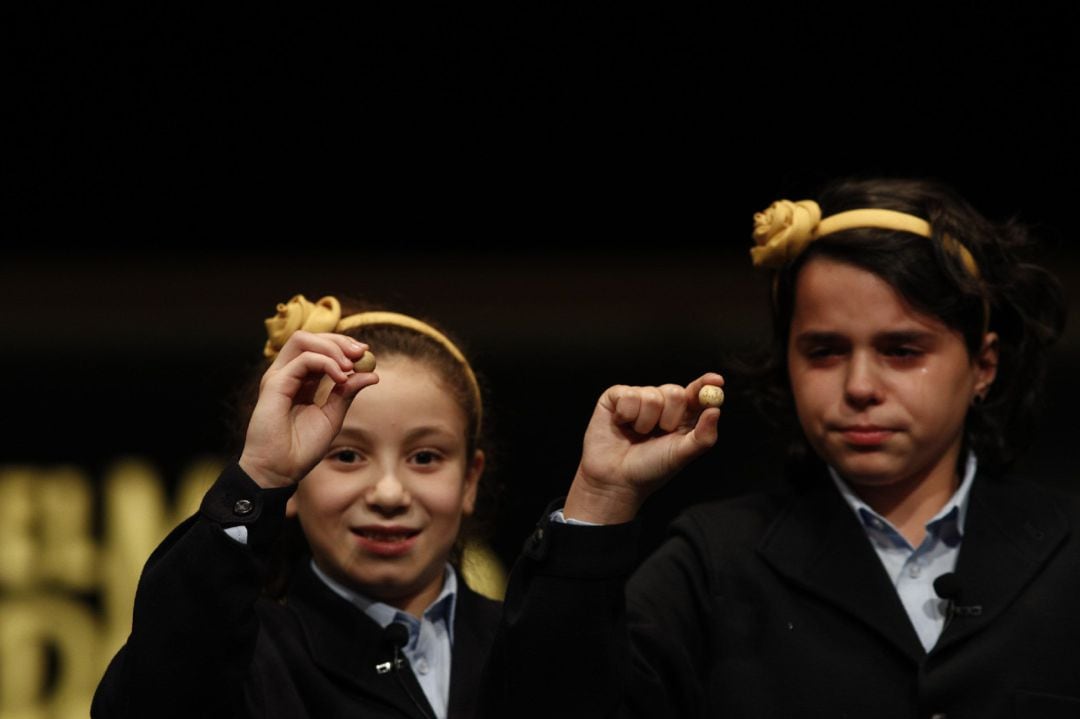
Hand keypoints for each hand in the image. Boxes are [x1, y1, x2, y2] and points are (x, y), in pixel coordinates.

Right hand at [239, 331, 378, 488]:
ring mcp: (279, 377)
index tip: (366, 353)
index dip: (342, 346)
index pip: (319, 349)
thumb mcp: (333, 416)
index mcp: (301, 381)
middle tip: (362, 352)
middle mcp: (288, 374)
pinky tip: (340, 377)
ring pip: (303, 340)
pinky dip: (326, 363)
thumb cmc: (302, 448)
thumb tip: (372, 373)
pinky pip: (303, 360)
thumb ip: (347, 392)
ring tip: (349, 366)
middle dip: (339, 340)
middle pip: (311, 339)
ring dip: (332, 347)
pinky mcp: (275, 384)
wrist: (280, 470)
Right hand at [564, 372, 722, 523]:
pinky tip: (621, 425)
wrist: (616, 480)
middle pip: (675, 392)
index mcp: (681, 417)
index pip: (696, 394)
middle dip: (669, 417)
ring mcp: (638, 398)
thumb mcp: (682, 455)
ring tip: (636, 434)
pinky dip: (626, 414)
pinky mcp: (615, 397)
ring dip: (644, 421)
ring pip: (650, 395)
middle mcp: (661, 404)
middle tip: (659, 433)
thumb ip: (703, 436)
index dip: (705, 385)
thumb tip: (715, 410)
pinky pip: (627, 394)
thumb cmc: (650, 469)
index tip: (716, 381)